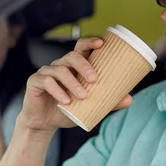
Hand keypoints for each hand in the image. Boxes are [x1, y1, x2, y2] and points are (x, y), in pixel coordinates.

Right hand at [18, 37, 132, 132]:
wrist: (44, 124)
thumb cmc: (68, 110)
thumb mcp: (90, 107)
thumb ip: (108, 101)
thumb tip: (130, 99)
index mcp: (74, 66)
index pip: (82, 47)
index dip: (90, 42)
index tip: (101, 43)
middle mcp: (61, 65)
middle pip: (72, 56)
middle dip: (84, 65)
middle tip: (95, 79)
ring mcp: (47, 72)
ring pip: (60, 69)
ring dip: (73, 82)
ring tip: (83, 96)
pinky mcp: (35, 82)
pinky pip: (46, 81)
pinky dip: (57, 91)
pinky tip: (66, 101)